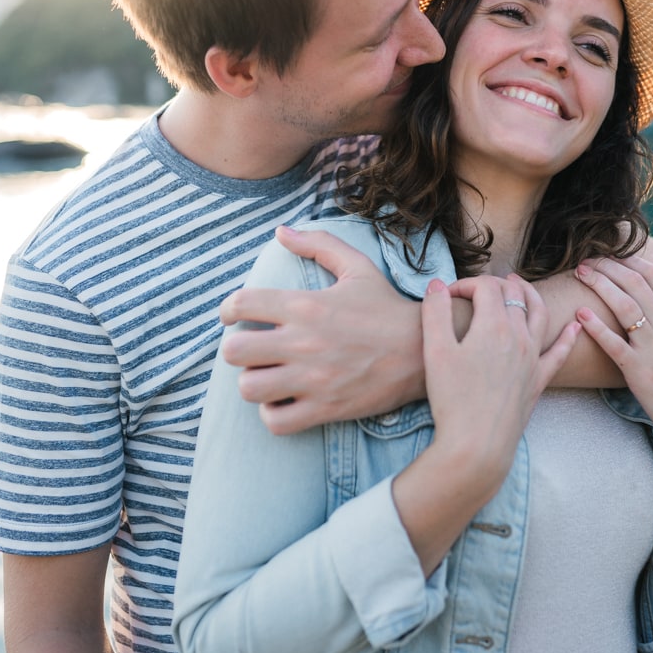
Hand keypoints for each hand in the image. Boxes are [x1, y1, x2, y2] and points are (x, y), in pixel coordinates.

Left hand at [219, 226, 423, 433]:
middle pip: (234, 351)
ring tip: (268, 376)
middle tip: (253, 349)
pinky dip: (273, 413)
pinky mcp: (326, 408)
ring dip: (253, 382)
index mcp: (306, 305)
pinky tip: (284, 400)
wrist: (424, 350)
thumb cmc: (387, 307)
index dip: (228, 310)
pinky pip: (276, 421)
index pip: (241, 304)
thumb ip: (318, 245)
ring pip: (249, 388)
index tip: (235, 317)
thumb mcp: (357, 267)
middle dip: (237, 349)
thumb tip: (280, 232)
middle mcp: (304, 342)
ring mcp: (314, 379)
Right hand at [425, 274, 578, 482]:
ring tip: (519, 285)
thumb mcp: (434, 351)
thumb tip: (436, 284)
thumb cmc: (453, 399)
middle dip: (494, 284)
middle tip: (477, 288)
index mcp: (494, 326)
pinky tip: (575, 325)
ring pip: (539, 314)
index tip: (445, 298)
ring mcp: (533, 358)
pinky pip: (560, 352)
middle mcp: (519, 337)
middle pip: (514, 294)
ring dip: (530, 294)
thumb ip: (435, 312)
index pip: (485, 287)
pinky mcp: (538, 380)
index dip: (463, 284)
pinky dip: (568, 335)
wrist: (478, 445)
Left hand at [575, 255, 652, 547]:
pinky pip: (614, 344)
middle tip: (587, 259)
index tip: (611, 254)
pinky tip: (580, 314)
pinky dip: (596, 327)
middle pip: (635, 284)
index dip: (631, 261)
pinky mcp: (640, 372)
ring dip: (599, 285)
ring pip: (623, 306)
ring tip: (580, 274)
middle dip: (608, 267)